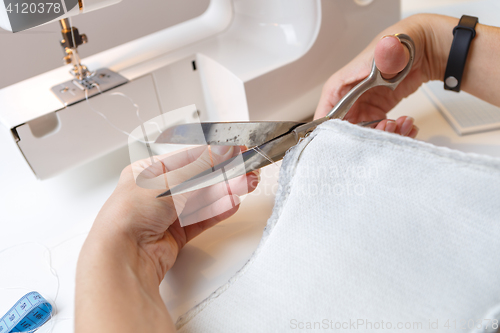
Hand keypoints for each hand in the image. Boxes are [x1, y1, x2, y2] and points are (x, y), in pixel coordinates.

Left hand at [88, 145, 259, 281]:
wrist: (123, 255)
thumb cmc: (129, 215)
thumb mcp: (168, 182)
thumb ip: (200, 167)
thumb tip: (221, 150)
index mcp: (147, 173)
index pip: (186, 159)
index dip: (212, 154)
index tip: (233, 150)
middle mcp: (156, 193)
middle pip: (197, 179)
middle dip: (223, 173)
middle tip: (245, 168)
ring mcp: (166, 214)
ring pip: (202, 199)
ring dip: (224, 191)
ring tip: (245, 184)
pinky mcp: (175, 234)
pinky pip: (201, 218)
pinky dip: (217, 210)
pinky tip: (231, 202)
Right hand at [314, 14, 444, 137]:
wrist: (425, 47)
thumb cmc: (401, 43)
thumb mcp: (392, 48)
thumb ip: (387, 52)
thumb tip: (386, 50)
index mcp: (340, 86)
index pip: (325, 115)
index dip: (335, 132)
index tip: (354, 139)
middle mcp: (348, 99)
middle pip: (345, 130)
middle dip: (366, 136)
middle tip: (387, 128)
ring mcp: (362, 107)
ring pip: (363, 134)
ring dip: (384, 135)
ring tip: (402, 124)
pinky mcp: (377, 113)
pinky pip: (379, 131)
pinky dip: (394, 133)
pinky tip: (407, 124)